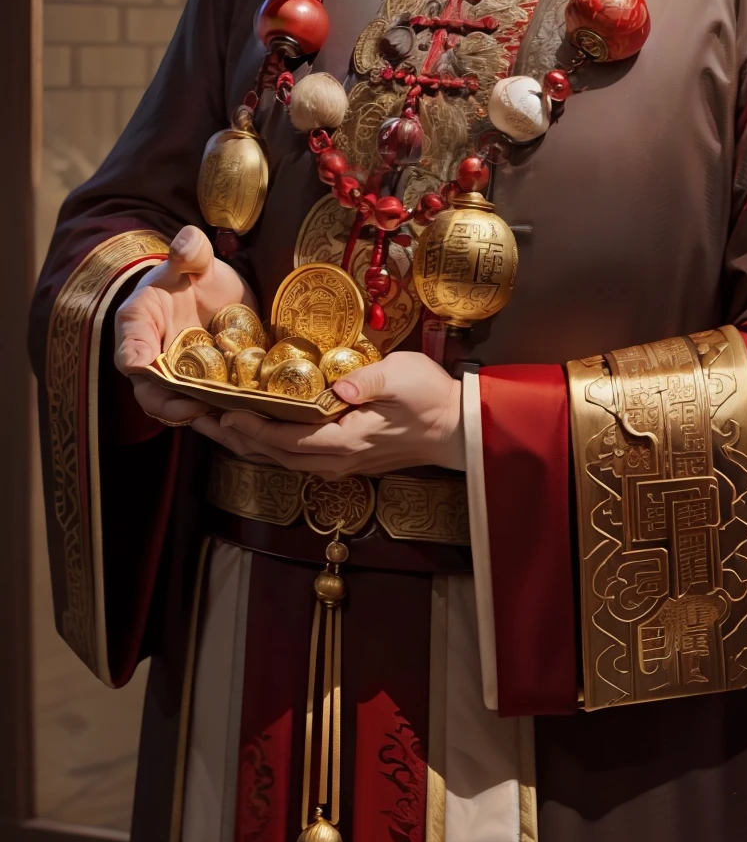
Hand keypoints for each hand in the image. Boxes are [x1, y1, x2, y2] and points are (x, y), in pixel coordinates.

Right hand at [115, 224, 257, 428]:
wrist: (209, 292)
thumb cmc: (189, 275)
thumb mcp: (191, 259)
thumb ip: (189, 251)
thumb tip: (185, 244)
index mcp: (139, 326)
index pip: (128, 349)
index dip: (134, 359)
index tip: (140, 364)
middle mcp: (153, 361)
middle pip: (154, 394)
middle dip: (174, 405)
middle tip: (199, 406)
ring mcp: (180, 380)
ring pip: (184, 409)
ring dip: (204, 417)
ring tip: (228, 418)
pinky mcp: (207, 388)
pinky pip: (212, 409)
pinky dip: (227, 417)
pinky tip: (248, 416)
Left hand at [192, 350, 464, 476]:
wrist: (455, 428)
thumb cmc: (430, 397)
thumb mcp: (404, 378)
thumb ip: (371, 381)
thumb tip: (340, 388)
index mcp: (344, 442)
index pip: (285, 440)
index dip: (251, 429)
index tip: (222, 413)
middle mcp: (334, 461)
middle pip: (271, 454)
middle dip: (233, 437)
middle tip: (196, 416)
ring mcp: (337, 464)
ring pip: (278, 458)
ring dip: (244, 442)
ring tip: (212, 422)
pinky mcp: (341, 458)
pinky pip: (292, 454)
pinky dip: (265, 443)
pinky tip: (252, 428)